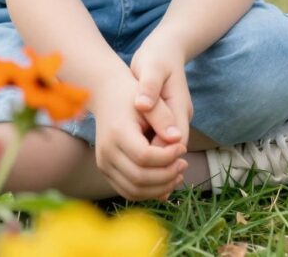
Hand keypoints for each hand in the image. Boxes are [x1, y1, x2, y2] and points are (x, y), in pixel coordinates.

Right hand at [90, 71, 187, 200]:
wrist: (106, 95)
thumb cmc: (131, 96)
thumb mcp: (150, 101)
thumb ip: (164, 118)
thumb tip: (178, 140)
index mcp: (117, 133)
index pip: (145, 157)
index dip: (168, 157)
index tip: (182, 148)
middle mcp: (106, 152)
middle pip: (139, 178)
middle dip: (167, 175)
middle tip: (184, 163)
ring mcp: (104, 164)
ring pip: (134, 191)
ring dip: (160, 188)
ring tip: (177, 173)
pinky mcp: (106, 171)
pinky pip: (128, 192)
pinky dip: (149, 192)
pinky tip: (165, 180)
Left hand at [130, 33, 193, 150]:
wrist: (164, 49)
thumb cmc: (156, 57)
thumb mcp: (152, 68)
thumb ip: (149, 87)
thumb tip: (143, 105)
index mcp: (179, 109)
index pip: (173, 143)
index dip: (156, 152)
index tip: (134, 150)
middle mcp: (180, 119)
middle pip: (171, 153)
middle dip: (153, 161)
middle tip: (128, 160)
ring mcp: (174, 121)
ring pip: (166, 152)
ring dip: (149, 158)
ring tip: (126, 159)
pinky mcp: (166, 122)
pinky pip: (159, 144)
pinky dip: (146, 151)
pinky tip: (128, 150)